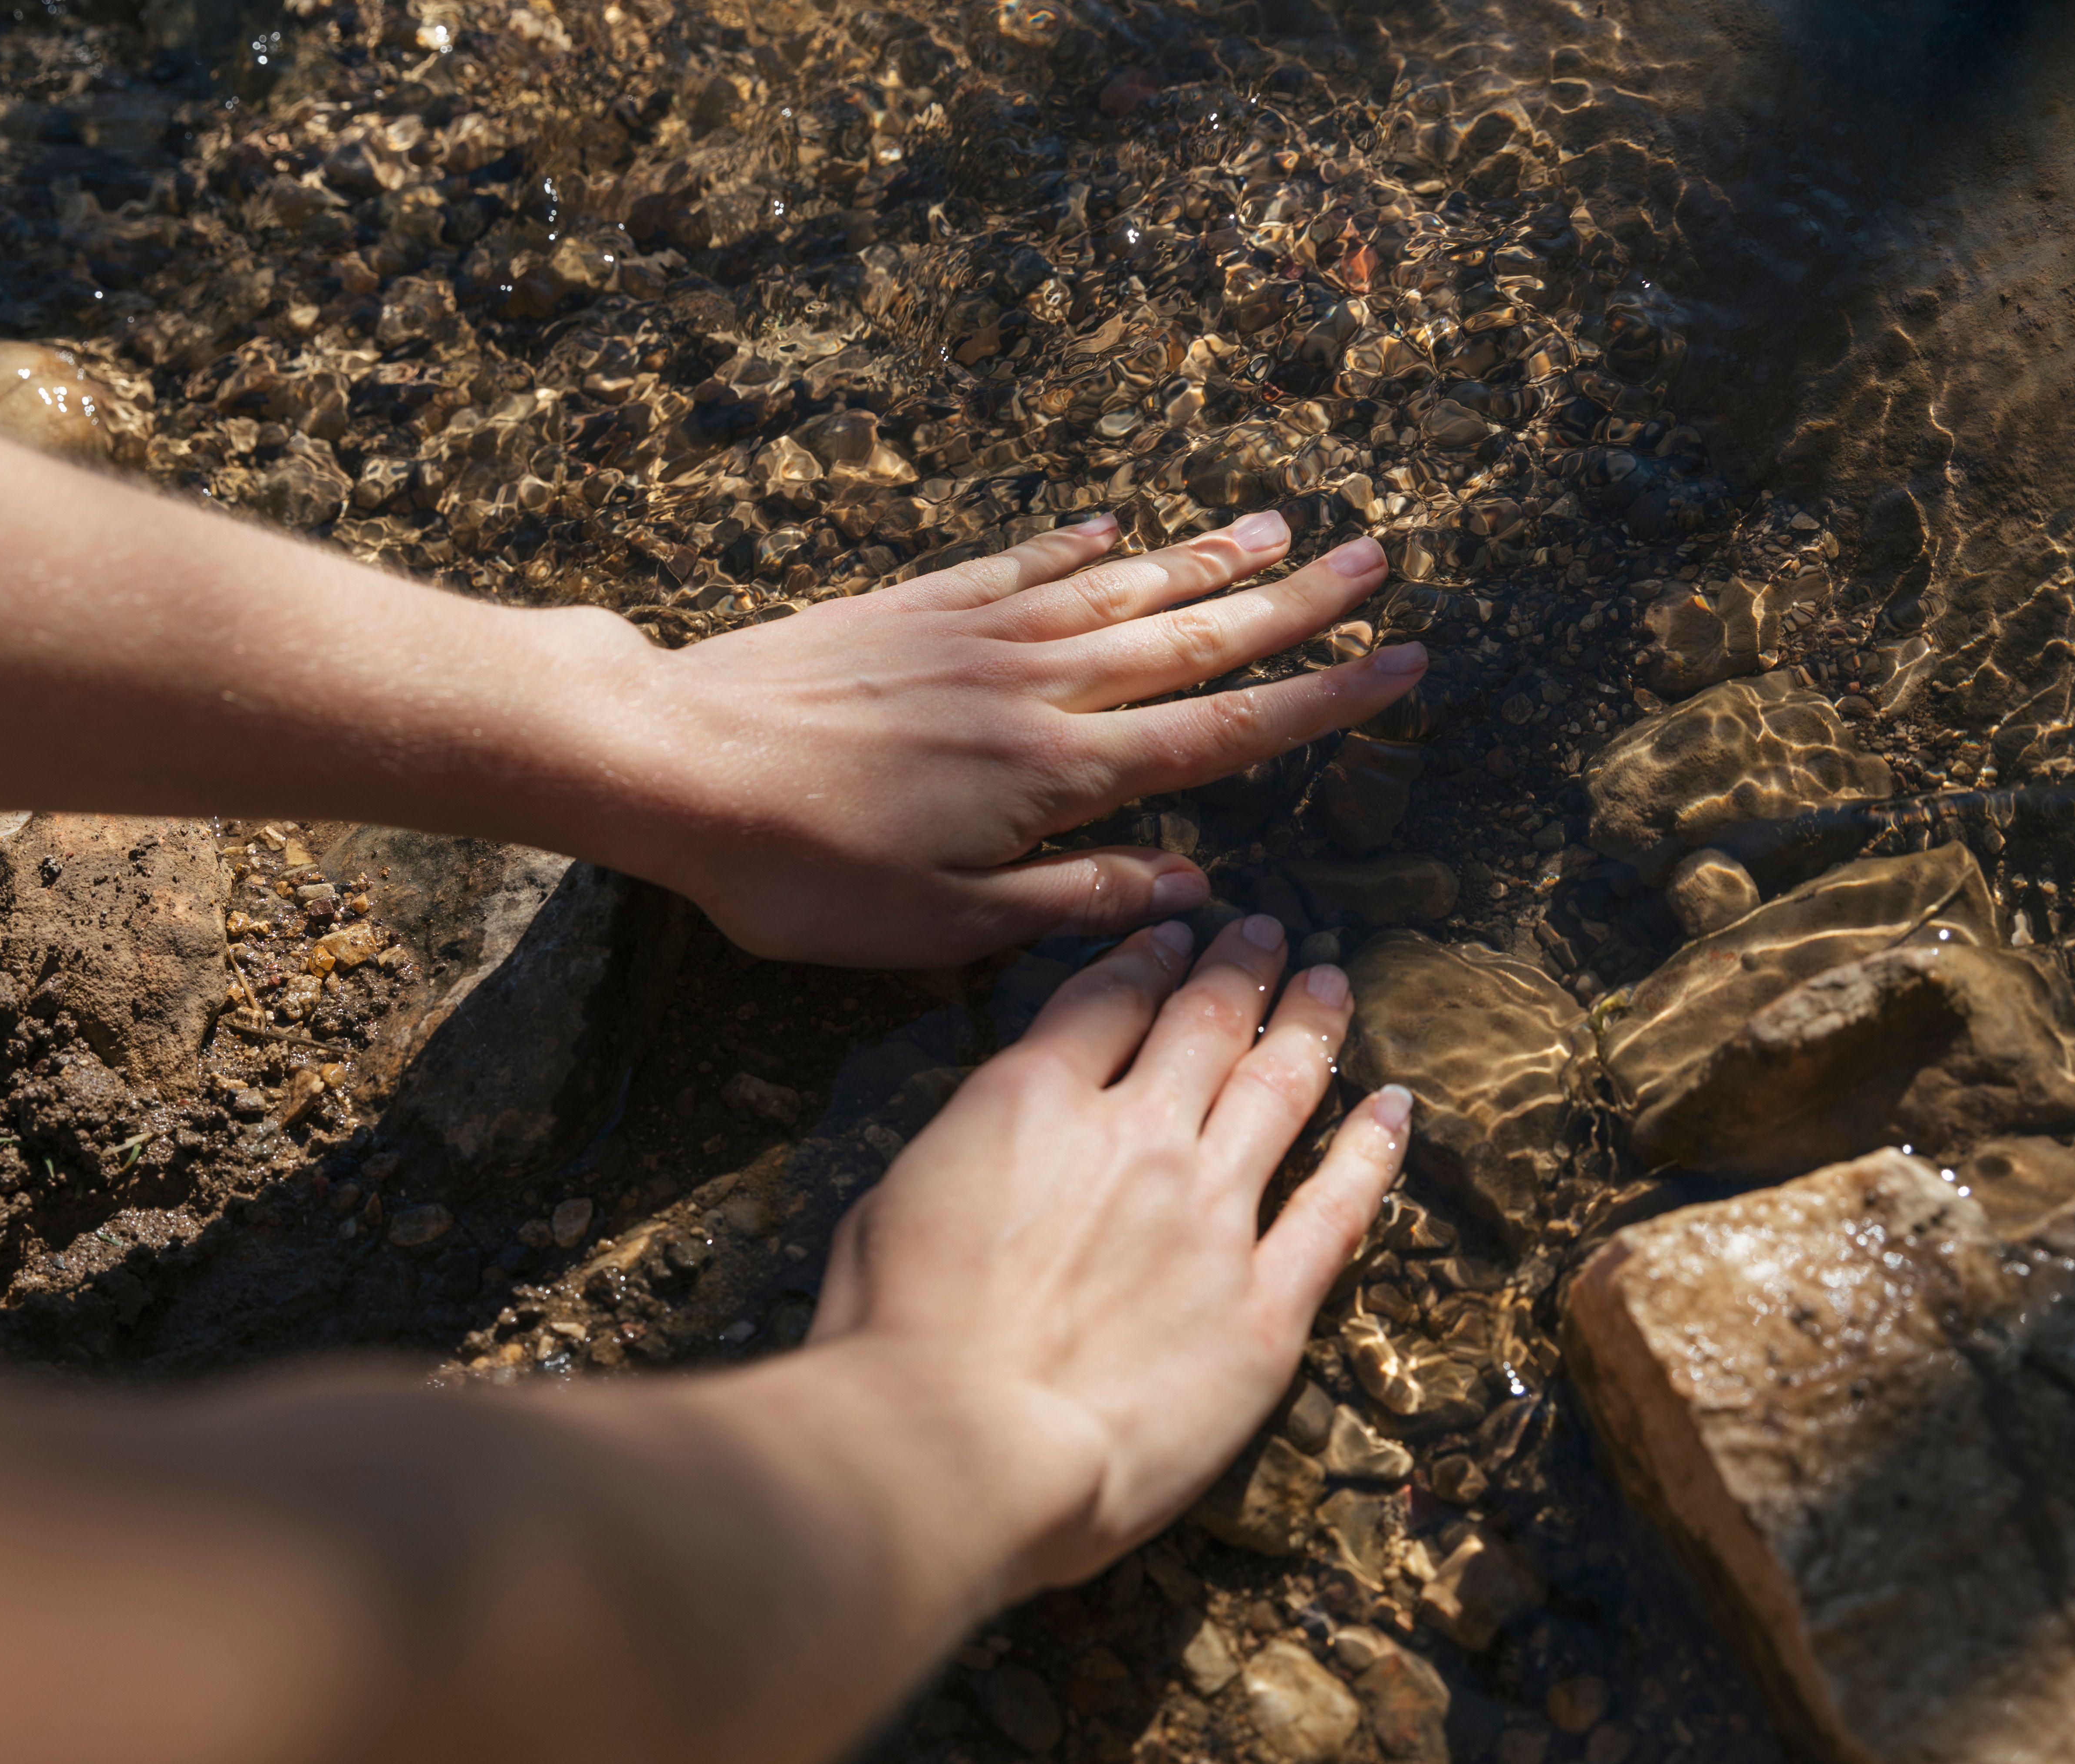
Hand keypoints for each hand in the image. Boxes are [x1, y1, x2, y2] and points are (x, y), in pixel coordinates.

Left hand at [613, 512, 1419, 965]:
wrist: (672, 761)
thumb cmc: (797, 869)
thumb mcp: (939, 926)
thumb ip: (1072, 901)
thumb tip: (1190, 887)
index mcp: (1054, 773)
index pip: (1221, 732)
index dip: (1321, 699)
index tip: (1401, 662)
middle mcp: (1033, 685)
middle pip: (1192, 637)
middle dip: (1295, 602)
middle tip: (1379, 558)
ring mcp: (973, 633)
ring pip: (1118, 586)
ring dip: (1204, 559)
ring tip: (1280, 526)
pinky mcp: (911, 607)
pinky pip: (1018, 564)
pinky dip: (1076, 544)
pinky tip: (1116, 526)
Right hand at [804, 914, 1412, 1592]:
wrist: (957, 1448)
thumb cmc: (893, 1341)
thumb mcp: (889, 1209)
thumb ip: (961, 1162)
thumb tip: (991, 1158)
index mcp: (1031, 1103)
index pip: (1107, 1001)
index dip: (1149, 958)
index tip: (1177, 935)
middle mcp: (1136, 1138)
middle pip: (1204, 1025)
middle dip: (1238, 971)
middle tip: (1265, 937)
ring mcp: (1210, 1217)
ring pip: (1280, 1090)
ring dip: (1309, 1026)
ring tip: (1329, 985)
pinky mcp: (1265, 1307)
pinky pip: (1337, 1210)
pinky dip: (1373, 1150)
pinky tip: (1394, 1108)